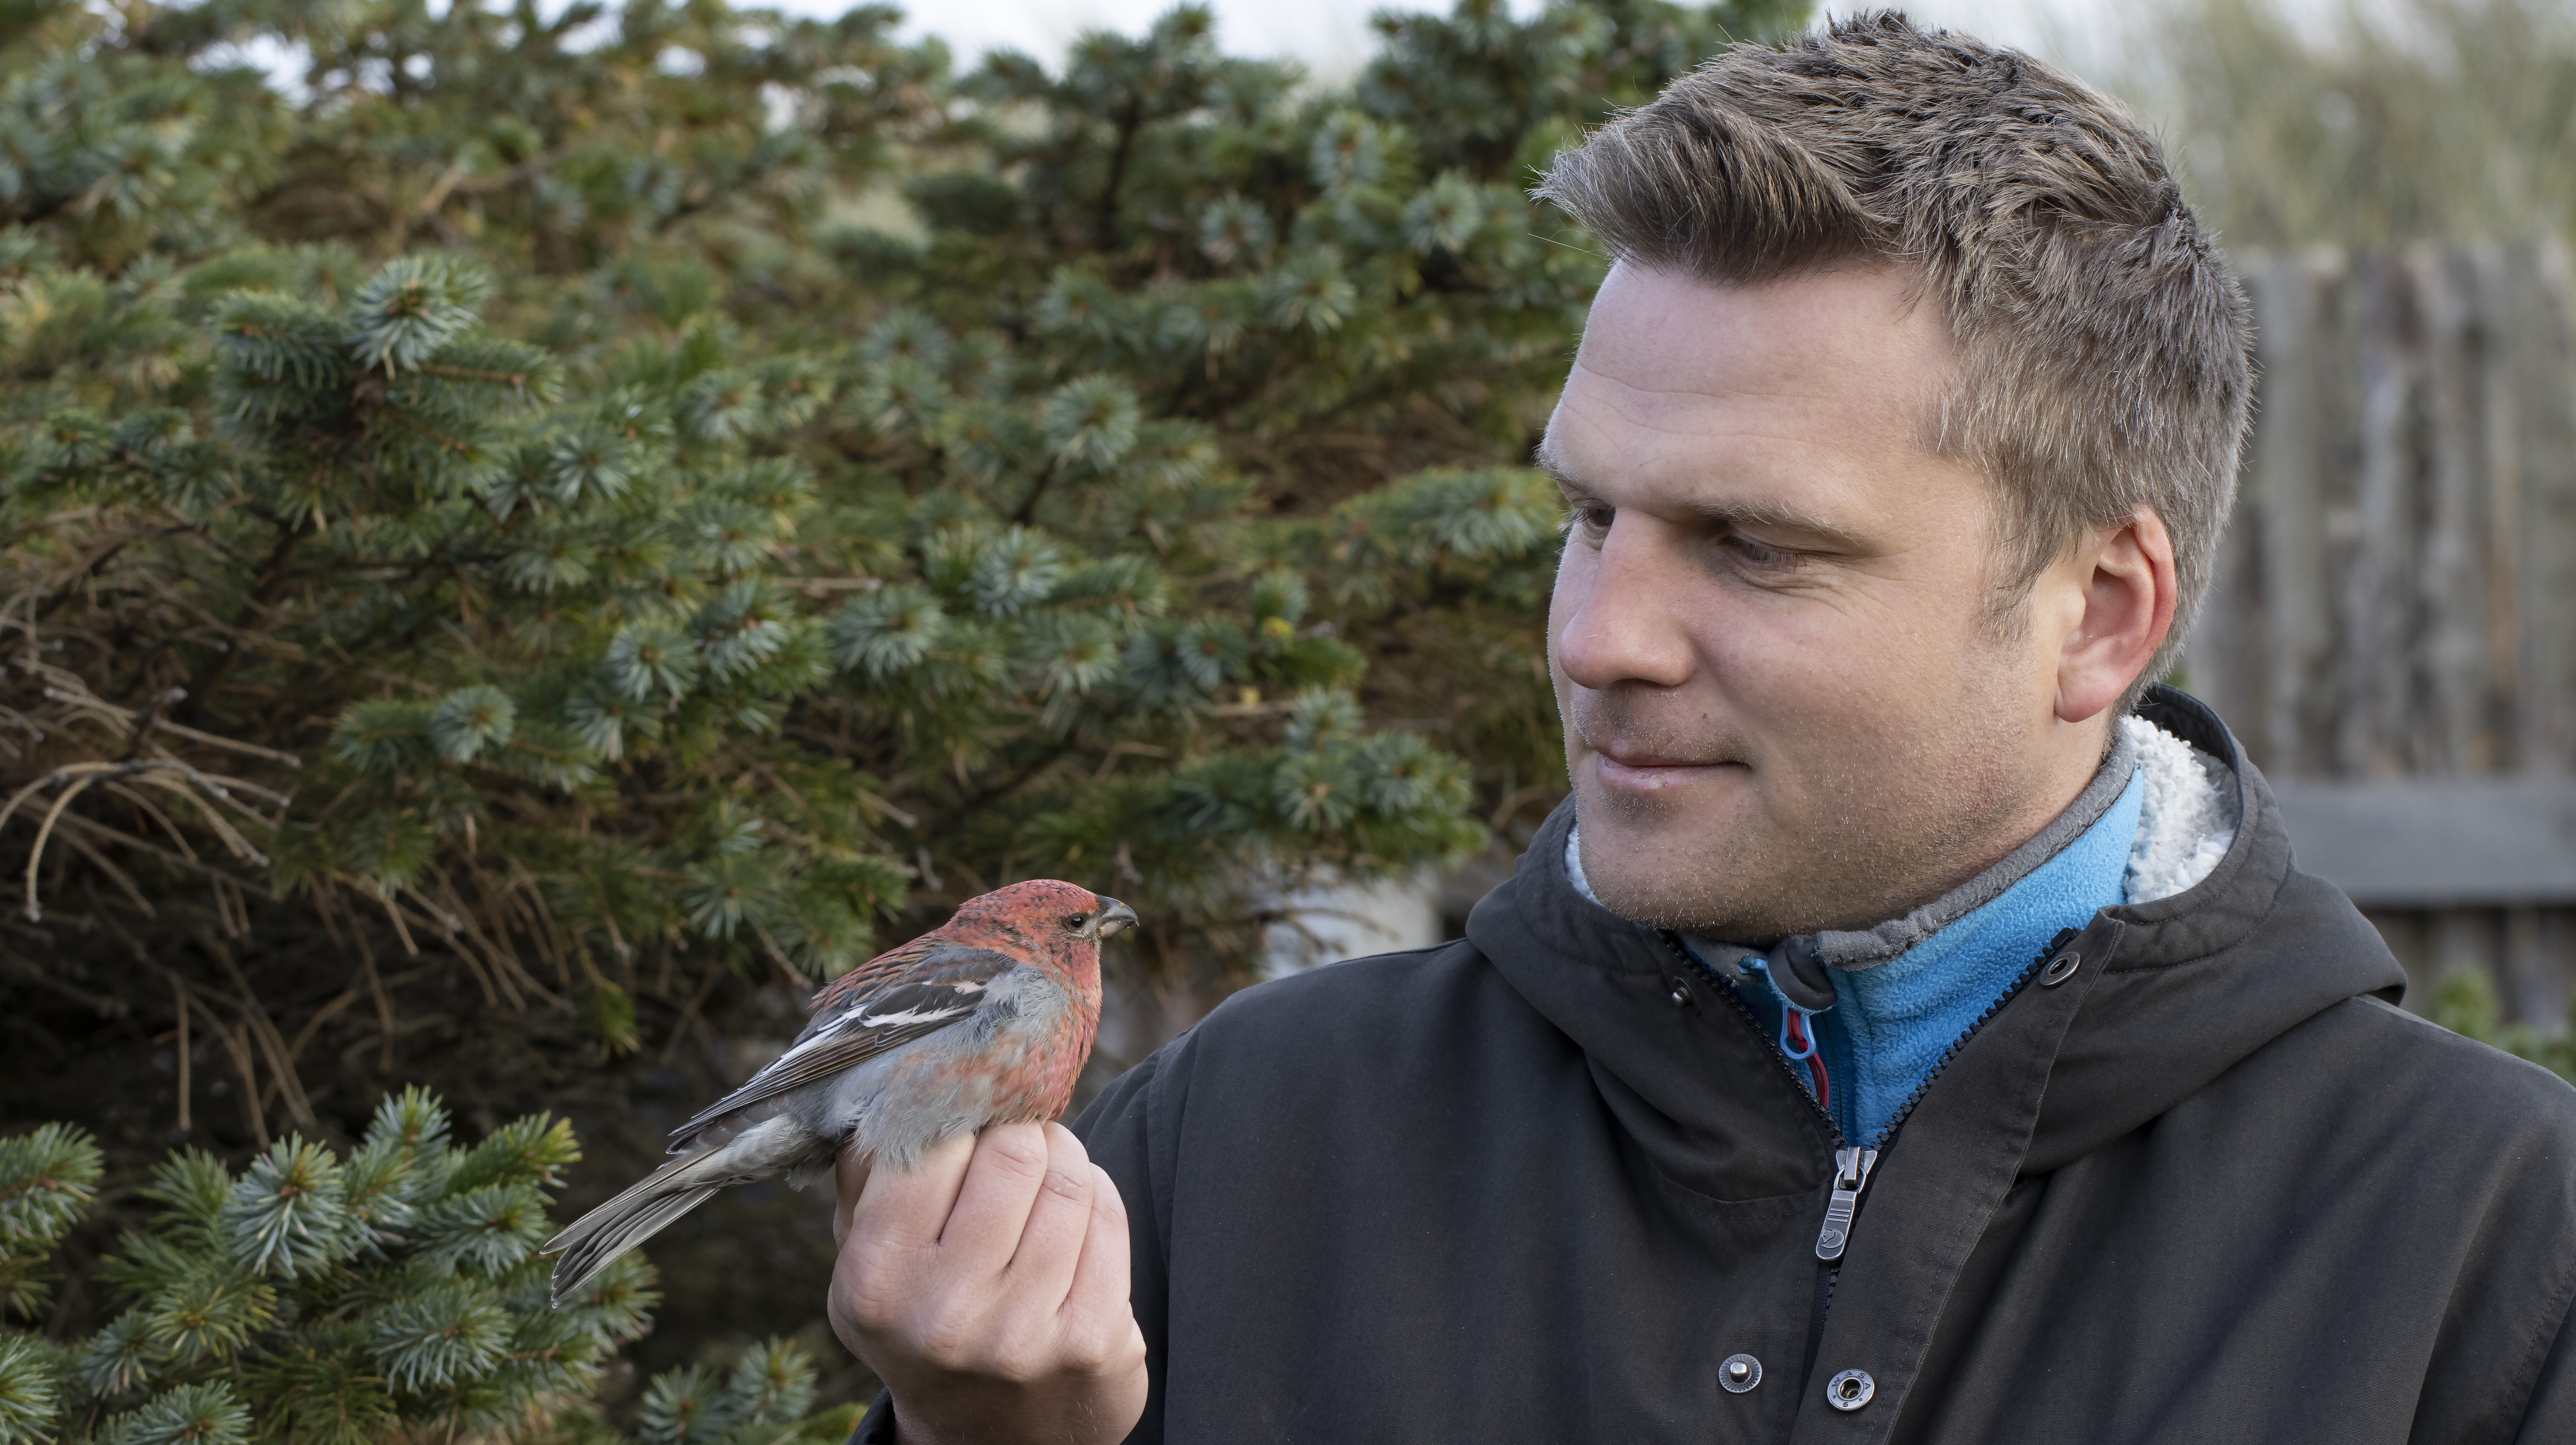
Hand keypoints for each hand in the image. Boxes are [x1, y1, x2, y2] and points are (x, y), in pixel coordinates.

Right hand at [829, 1123, 1148, 1444]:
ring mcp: (1022, 1333)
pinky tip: (1072, 1219)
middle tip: (1015, 1138)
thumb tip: (890, 1075)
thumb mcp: (865, 1259)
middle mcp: (943, 1313)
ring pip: (1070, 1176)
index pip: (931, 1141)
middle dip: (1021, 1128)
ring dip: (1063, 1158)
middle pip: (1013, 1150)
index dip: (960, 1103)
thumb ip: (866, 1171)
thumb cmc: (923, 1316)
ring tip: (1043, 1175)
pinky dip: (1096, 1197)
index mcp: (874, 1280)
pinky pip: (1109, 1215)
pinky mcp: (1091, 1341)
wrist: (991, 1436)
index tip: (973, 1094)